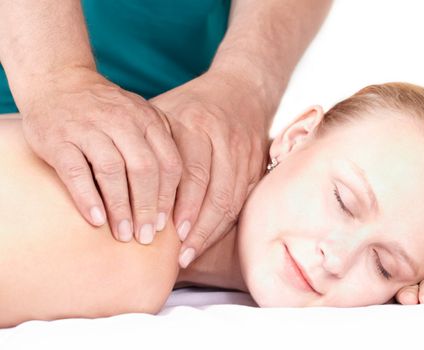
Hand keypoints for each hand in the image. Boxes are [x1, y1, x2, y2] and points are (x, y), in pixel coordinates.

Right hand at [22, 67, 180, 243]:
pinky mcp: (59, 138)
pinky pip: (75, 171)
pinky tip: (97, 219)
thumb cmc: (106, 111)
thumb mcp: (139, 119)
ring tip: (124, 234)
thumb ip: (158, 147)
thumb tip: (175, 198)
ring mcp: (88, 128)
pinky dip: (88, 197)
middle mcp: (122, 121)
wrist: (59, 80)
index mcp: (148, 120)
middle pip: (144, 168)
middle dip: (148, 207)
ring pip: (112, 170)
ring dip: (120, 207)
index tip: (168, 225)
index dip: (170, 197)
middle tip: (147, 237)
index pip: (168, 162)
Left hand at [150, 70, 268, 267]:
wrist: (243, 90)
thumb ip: (144, 140)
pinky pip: (242, 201)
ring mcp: (242, 154)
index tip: (160, 232)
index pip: (187, 172)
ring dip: (210, 231)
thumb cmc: (193, 104)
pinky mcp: (256, 166)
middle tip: (176, 255)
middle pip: (211, 191)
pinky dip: (225, 223)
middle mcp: (222, 140)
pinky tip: (208, 239)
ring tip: (190, 254)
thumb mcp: (165, 110)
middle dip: (194, 227)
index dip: (176, 205)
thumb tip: (110, 175)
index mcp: (195, 124)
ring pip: (229, 200)